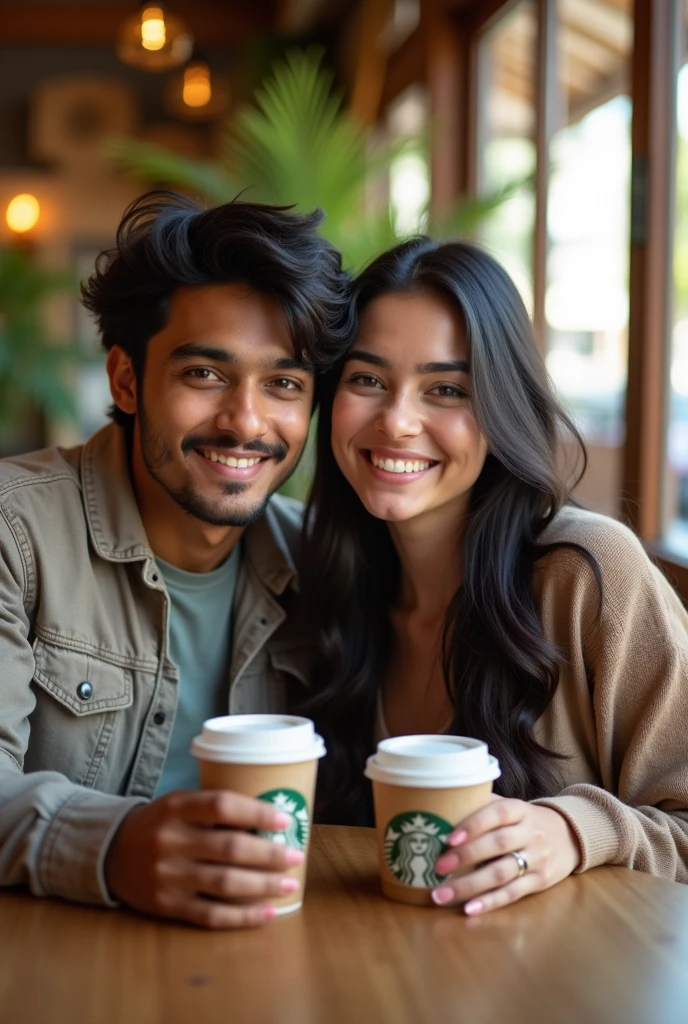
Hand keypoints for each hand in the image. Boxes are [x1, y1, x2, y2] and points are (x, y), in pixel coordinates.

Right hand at [105, 790, 303, 928]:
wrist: (110, 853)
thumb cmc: (159, 823)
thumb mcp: (178, 803)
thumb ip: (213, 808)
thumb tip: (268, 817)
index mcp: (175, 808)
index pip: (221, 805)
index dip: (255, 812)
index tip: (284, 819)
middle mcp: (171, 841)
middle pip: (229, 848)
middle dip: (268, 854)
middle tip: (295, 856)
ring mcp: (168, 876)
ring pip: (224, 883)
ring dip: (262, 885)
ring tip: (288, 884)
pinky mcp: (168, 906)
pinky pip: (211, 914)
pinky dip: (242, 916)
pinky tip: (267, 913)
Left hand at [431, 796, 580, 915]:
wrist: (568, 835)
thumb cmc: (524, 820)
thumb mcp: (510, 806)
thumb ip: (482, 805)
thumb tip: (440, 805)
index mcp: (519, 809)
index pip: (497, 813)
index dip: (474, 824)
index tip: (449, 838)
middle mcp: (530, 833)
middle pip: (498, 844)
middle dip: (466, 856)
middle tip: (437, 867)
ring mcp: (537, 858)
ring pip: (502, 873)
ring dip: (469, 885)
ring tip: (441, 894)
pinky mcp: (540, 882)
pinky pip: (512, 893)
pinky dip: (490, 902)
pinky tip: (468, 909)